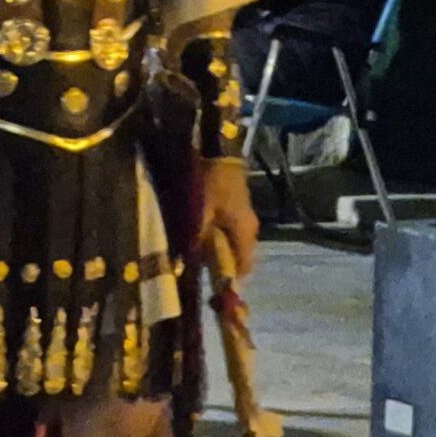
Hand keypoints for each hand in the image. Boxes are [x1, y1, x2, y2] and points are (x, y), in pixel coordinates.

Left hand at [197, 158, 260, 278]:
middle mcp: (249, 227)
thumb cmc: (208, 181)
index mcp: (245, 232)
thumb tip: (186, 266)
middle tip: (191, 268)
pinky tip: (192, 231)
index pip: (243, 269)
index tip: (208, 290)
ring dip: (210, 249)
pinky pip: (223, 228)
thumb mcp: (198, 212)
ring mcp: (242, 215)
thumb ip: (195, 240)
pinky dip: (210, 234)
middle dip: (215, 265)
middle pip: (235, 257)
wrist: (215, 147)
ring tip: (187, 250)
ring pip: (228, 243)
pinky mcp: (232, 205)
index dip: (226, 281)